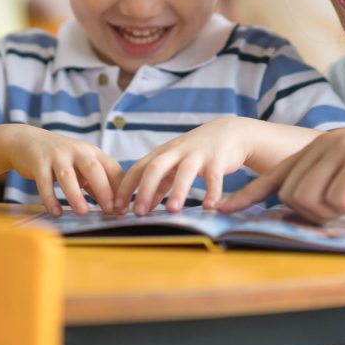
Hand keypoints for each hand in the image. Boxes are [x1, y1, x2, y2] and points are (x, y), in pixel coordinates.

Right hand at [3, 126, 122, 215]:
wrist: (27, 140)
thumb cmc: (61, 158)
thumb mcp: (81, 166)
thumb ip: (96, 184)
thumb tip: (114, 208)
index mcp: (92, 153)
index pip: (112, 169)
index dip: (120, 188)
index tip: (123, 208)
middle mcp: (77, 151)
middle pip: (93, 168)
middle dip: (103, 189)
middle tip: (109, 210)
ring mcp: (57, 155)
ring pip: (68, 176)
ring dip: (76, 195)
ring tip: (82, 212)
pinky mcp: (38, 162)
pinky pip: (44, 182)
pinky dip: (50, 198)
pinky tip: (55, 212)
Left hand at [114, 118, 252, 214]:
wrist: (229, 131)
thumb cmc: (196, 152)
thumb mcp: (174, 164)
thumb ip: (160, 183)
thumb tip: (145, 205)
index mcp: (162, 154)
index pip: (137, 169)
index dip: (125, 188)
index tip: (116, 208)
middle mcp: (176, 152)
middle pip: (155, 167)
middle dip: (144, 189)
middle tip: (138, 213)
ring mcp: (197, 154)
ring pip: (184, 171)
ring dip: (178, 190)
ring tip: (173, 210)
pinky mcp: (218, 159)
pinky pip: (214, 177)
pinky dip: (212, 191)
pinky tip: (209, 207)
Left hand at [219, 120, 344, 222]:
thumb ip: (325, 185)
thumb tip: (302, 208)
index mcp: (316, 149)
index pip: (274, 176)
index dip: (248, 195)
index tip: (223, 209)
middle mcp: (321, 145)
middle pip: (291, 196)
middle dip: (313, 213)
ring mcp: (339, 148)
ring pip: (310, 199)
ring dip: (333, 211)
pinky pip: (338, 200)